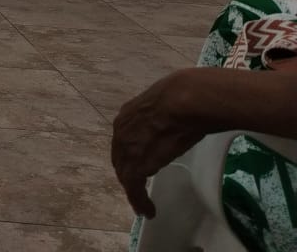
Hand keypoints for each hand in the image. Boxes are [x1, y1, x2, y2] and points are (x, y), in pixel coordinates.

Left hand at [111, 69, 205, 217]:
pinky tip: (148, 211)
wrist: (185, 101)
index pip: (124, 141)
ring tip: (143, 206)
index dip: (130, 154)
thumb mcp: (167, 103)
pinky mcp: (137, 165)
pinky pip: (135, 188)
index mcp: (128, 115)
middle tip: (138, 189)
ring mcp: (127, 149)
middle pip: (121, 159)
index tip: (138, 165)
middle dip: (128, 174)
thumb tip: (179, 116)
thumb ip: (164, 114)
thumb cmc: (184, 96)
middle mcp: (121, 132)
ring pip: (126, 176)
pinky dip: (139, 201)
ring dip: (134, 193)